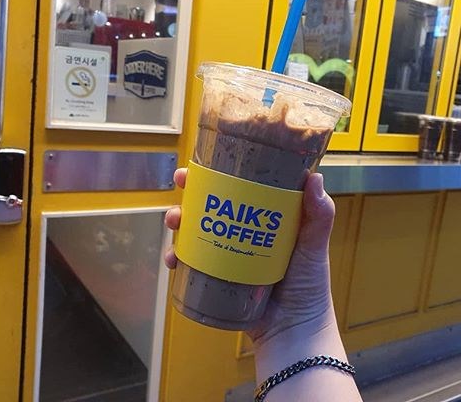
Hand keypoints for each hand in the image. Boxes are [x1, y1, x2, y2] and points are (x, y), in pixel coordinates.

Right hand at [164, 168, 335, 345]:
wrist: (292, 331)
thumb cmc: (309, 287)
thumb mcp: (314, 246)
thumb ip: (319, 216)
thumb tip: (314, 177)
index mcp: (264, 218)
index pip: (240, 187)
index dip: (223, 172)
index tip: (208, 161)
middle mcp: (242, 231)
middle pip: (211, 204)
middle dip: (192, 191)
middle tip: (182, 184)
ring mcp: (227, 253)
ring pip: (196, 229)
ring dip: (179, 220)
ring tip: (174, 220)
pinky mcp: (216, 276)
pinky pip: (191, 262)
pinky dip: (178, 257)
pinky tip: (173, 258)